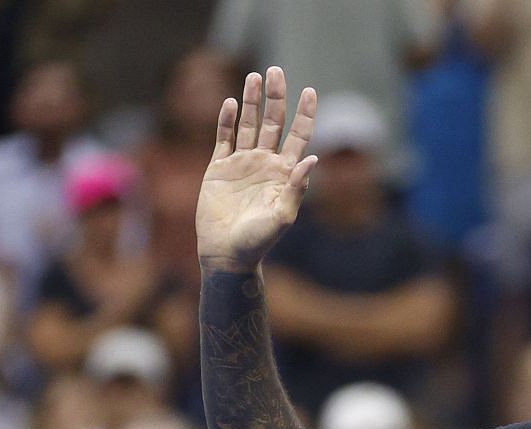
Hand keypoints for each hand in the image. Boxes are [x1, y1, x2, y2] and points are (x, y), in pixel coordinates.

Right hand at [196, 67, 318, 273]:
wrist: (227, 254)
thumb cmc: (258, 241)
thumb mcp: (283, 217)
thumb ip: (297, 188)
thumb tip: (312, 159)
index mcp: (284, 173)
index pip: (298, 136)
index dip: (305, 114)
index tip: (309, 91)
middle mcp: (265, 163)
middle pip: (273, 122)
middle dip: (275, 96)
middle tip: (275, 71)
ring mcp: (242, 163)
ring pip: (248, 124)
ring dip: (251, 101)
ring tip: (254, 76)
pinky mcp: (219, 168)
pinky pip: (223, 138)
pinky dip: (225, 121)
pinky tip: (229, 103)